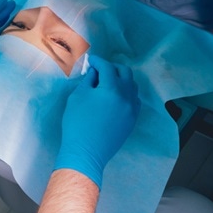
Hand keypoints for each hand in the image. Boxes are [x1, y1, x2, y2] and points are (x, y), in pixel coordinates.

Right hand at [54, 55, 140, 188]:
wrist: (86, 151)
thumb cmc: (77, 123)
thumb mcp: (77, 97)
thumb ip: (88, 81)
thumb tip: (94, 72)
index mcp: (111, 88)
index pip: (107, 67)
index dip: (97, 61)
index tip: (90, 61)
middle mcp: (126, 96)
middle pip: (124, 72)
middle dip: (112, 67)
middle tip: (99, 70)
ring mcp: (132, 108)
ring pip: (132, 85)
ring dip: (121, 79)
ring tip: (108, 82)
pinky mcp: (133, 119)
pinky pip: (134, 99)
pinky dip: (126, 93)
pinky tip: (115, 97)